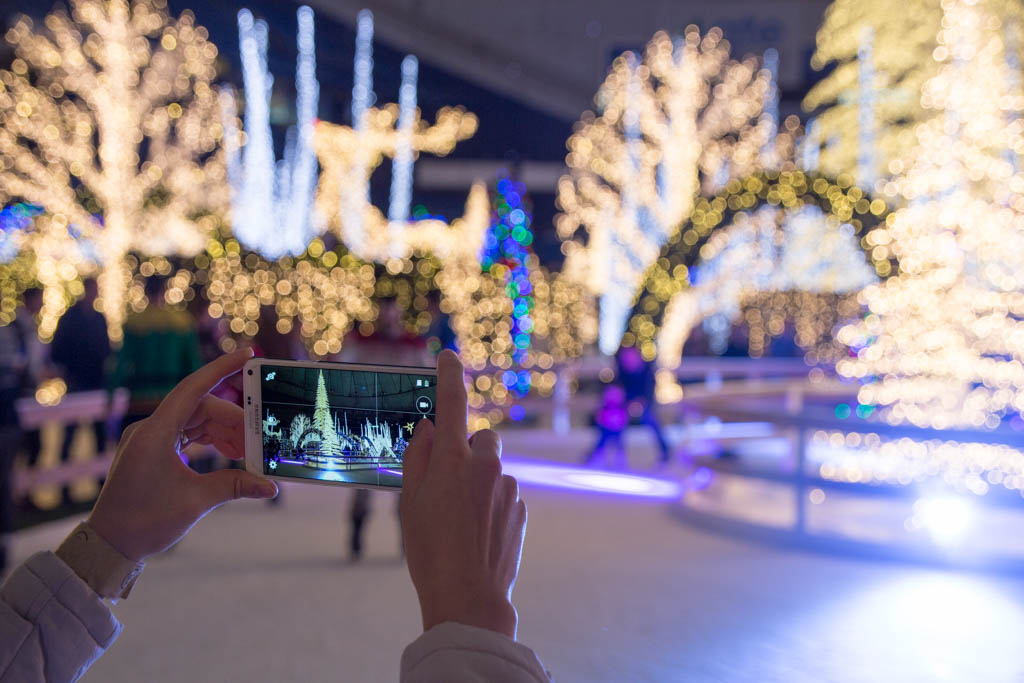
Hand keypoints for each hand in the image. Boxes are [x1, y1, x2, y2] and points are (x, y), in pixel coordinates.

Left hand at [87, 348, 276, 561]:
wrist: (109, 544)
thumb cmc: (144, 522)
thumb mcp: (196, 501)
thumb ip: (235, 485)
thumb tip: (271, 486)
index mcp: (155, 433)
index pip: (193, 388)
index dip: (221, 368)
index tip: (246, 355)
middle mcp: (150, 429)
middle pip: (201, 408)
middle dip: (234, 420)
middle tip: (260, 437)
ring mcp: (150, 439)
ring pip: (196, 422)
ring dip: (224, 433)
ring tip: (248, 451)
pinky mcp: (152, 451)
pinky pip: (187, 435)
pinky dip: (210, 441)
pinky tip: (230, 454)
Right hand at [400, 350, 526, 638]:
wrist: (469, 597)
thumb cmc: (430, 550)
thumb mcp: (409, 501)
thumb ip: (418, 456)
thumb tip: (430, 427)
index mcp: (453, 459)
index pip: (453, 402)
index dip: (449, 375)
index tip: (448, 357)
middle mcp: (486, 465)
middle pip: (479, 439)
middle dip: (465, 451)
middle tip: (445, 484)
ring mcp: (508, 487)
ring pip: (492, 469)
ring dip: (478, 482)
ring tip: (460, 521)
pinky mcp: (521, 509)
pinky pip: (503, 493)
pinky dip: (491, 503)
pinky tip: (477, 533)